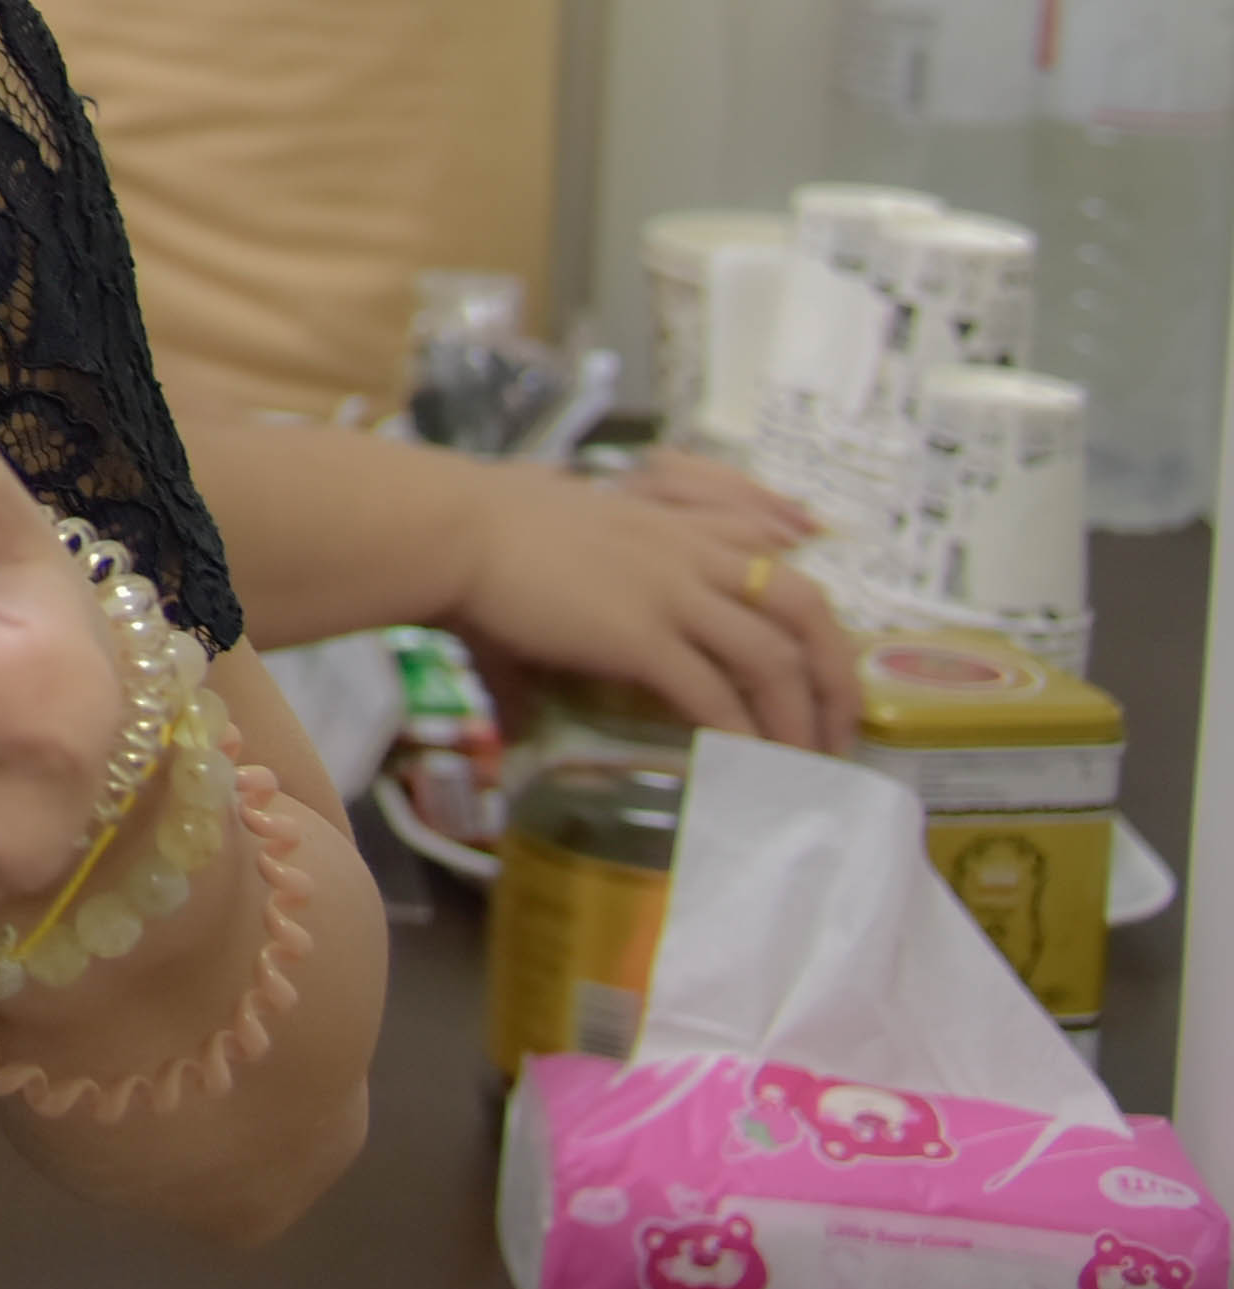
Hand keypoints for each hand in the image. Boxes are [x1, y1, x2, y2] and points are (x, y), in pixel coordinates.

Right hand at [450, 450, 860, 750]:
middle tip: (838, 724)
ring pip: (773, 658)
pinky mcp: (644, 637)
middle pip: (803, 604)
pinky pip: (716, 695)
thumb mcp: (538, 565)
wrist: (448, 531)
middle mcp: (687, 552)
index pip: (765, 540)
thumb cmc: (477, 537)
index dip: (806, 586)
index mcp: (667, 522)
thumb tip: (519, 718)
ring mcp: (671, 593)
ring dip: (800, 717)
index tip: (824, 628)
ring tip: (804, 763)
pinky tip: (746, 766)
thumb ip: (553, 631)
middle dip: (834, 669)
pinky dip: (741, 735)